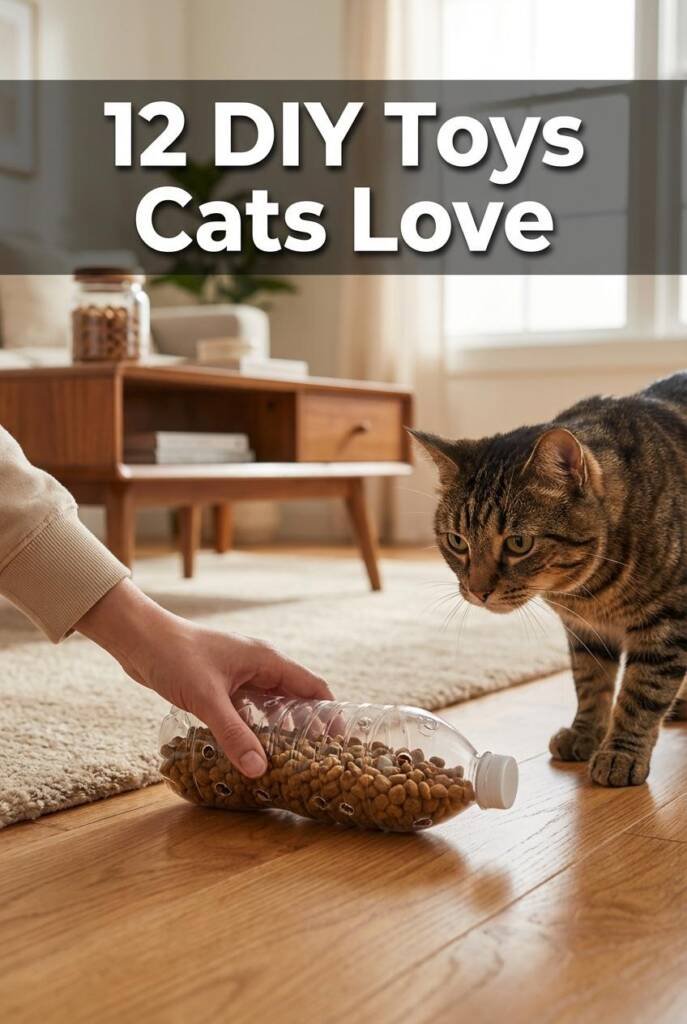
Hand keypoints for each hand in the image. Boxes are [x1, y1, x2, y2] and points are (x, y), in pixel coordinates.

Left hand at [76, 579, 331, 776]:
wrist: (139, 639)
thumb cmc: (175, 657)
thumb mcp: (207, 700)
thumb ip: (234, 735)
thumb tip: (260, 770)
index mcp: (266, 660)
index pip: (312, 687)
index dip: (330, 713)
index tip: (340, 743)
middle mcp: (258, 665)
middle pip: (295, 697)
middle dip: (307, 726)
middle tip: (314, 760)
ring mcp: (239, 674)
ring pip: (270, 704)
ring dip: (279, 728)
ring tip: (286, 759)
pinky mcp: (221, 683)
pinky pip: (248, 707)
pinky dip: (255, 726)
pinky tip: (249, 748)